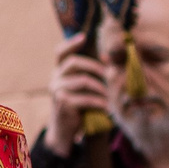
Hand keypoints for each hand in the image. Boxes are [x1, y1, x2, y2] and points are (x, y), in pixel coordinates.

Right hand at [45, 34, 114, 155]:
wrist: (65, 131)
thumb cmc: (78, 106)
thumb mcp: (82, 88)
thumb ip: (90, 74)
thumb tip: (110, 60)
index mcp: (59, 71)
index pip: (60, 52)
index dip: (71, 43)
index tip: (84, 36)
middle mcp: (55, 77)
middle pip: (73, 62)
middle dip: (95, 66)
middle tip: (111, 73)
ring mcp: (57, 90)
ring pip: (82, 80)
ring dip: (101, 87)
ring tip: (113, 94)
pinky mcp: (62, 103)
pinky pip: (85, 98)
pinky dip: (100, 102)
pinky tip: (108, 107)